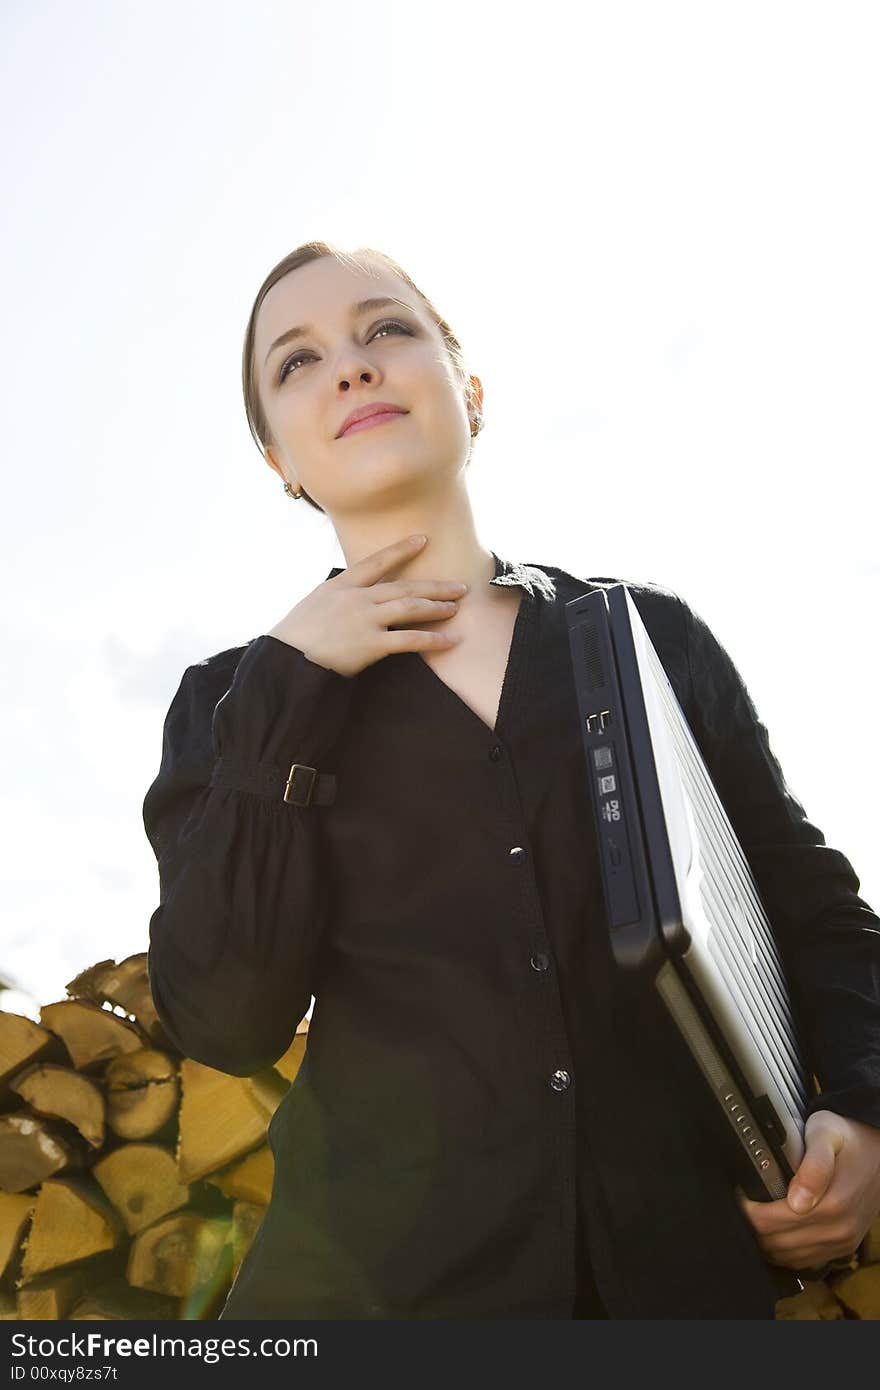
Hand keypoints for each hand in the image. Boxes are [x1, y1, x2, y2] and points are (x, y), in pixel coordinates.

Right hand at [265, 534, 467, 678]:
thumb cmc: (296, 635)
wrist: (286, 659)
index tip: (422, 539)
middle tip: (459, 586)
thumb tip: (357, 595)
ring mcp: (365, 620)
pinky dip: (433, 639)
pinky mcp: (371, 645)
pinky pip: (410, 640)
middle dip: (434, 586)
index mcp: (341, 585)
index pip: (376, 561)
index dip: (401, 550)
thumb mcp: (315, 604)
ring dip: (437, 606)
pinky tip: (450, 639)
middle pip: (404, 587)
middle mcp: (356, 598)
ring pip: (411, 608)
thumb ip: (340, 596)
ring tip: (456, 607)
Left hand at [734, 1109, 879, 1272]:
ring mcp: (842, 1242)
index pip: (769, 1223)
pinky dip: (786, 1251)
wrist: (878, 1151)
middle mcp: (839, 1230)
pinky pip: (806, 1262)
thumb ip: (813, 1166)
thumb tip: (797, 1201)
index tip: (741, 1192)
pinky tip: (777, 1231)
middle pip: (774, 1243)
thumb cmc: (846, 1137)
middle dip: (754, 1225)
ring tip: (759, 1214)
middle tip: (746, 1202)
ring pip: (787, 1257)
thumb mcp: (826, 1134)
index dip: (748, 1209)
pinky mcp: (844, 1248)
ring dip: (767, 1240)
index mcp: (832, 1204)